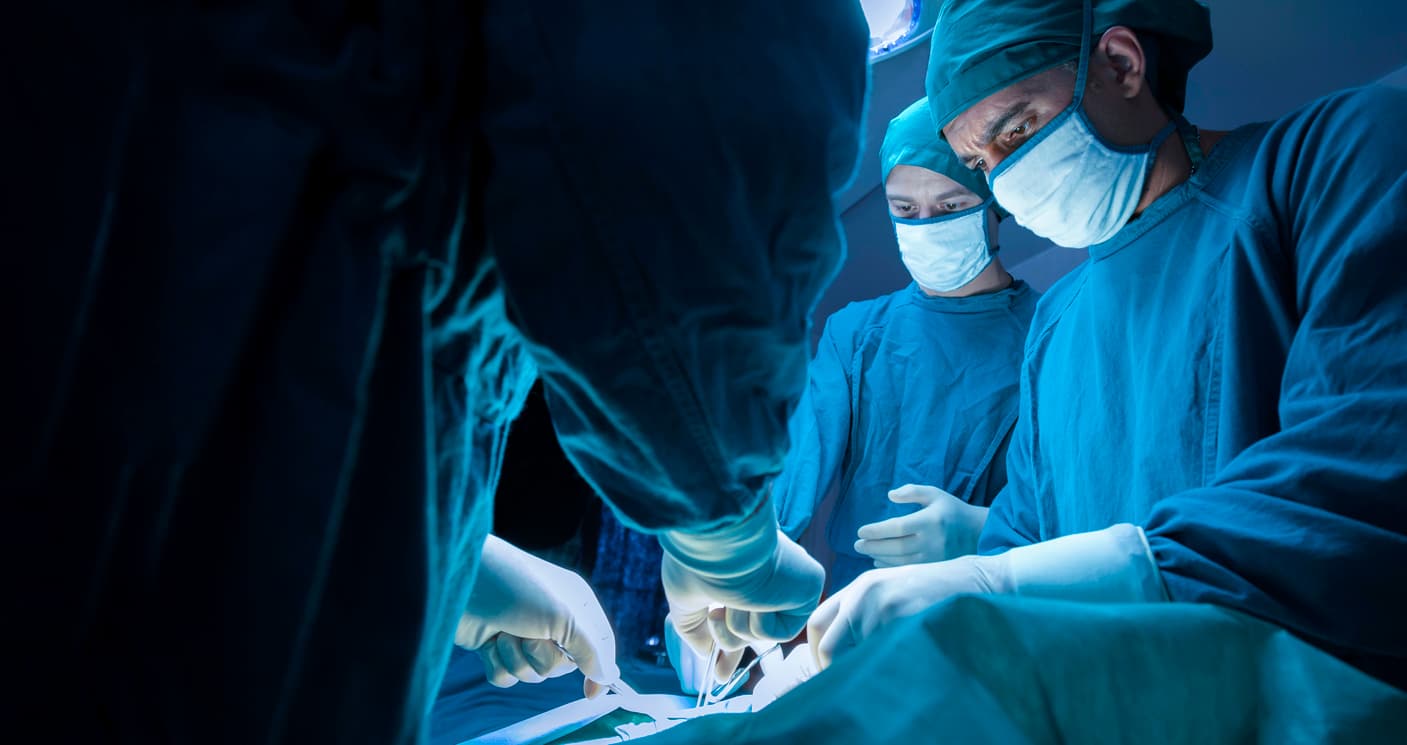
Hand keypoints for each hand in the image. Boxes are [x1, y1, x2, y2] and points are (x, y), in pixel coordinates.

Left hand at [455, 536, 618, 697]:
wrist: (460, 581)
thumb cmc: (516, 588)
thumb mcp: (562, 615)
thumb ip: (590, 649)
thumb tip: (609, 677)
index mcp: (575, 607)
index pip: (599, 645)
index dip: (598, 670)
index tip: (589, 694)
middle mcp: (551, 621)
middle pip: (561, 667)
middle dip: (542, 657)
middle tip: (530, 634)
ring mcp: (522, 634)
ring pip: (532, 674)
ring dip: (516, 658)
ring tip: (504, 632)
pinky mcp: (496, 645)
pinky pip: (506, 676)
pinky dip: (497, 663)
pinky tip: (488, 641)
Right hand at [661, 530, 823, 681]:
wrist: (716, 546)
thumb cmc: (696, 562)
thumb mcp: (684, 601)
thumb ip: (697, 630)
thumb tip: (708, 656)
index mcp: (740, 574)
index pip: (737, 615)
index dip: (726, 645)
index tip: (718, 672)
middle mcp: (765, 576)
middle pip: (751, 631)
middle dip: (731, 649)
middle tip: (719, 660)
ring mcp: (787, 583)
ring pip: (759, 635)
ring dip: (735, 627)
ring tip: (727, 600)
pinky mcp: (808, 589)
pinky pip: (779, 632)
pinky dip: (757, 624)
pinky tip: (751, 598)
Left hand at [806, 554, 1003, 669]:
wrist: (969, 580)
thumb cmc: (931, 591)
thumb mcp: (889, 590)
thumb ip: (861, 610)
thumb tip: (834, 650)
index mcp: (858, 587)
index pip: (817, 623)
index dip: (816, 652)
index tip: (826, 669)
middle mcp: (862, 595)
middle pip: (828, 645)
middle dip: (831, 670)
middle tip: (842, 686)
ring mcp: (881, 608)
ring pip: (855, 657)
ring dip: (864, 671)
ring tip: (881, 672)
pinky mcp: (901, 620)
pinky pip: (881, 658)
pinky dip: (885, 668)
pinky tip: (900, 665)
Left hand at [854, 484, 988, 566]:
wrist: (978, 533)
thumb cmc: (951, 510)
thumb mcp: (934, 494)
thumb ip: (912, 491)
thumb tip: (890, 495)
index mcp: (930, 521)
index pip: (898, 527)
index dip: (877, 531)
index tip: (860, 531)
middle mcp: (932, 541)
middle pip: (896, 547)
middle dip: (873, 546)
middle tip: (857, 545)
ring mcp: (934, 557)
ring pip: (900, 561)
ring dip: (879, 557)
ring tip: (865, 551)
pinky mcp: (935, 568)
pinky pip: (908, 569)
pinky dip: (890, 566)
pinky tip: (878, 560)